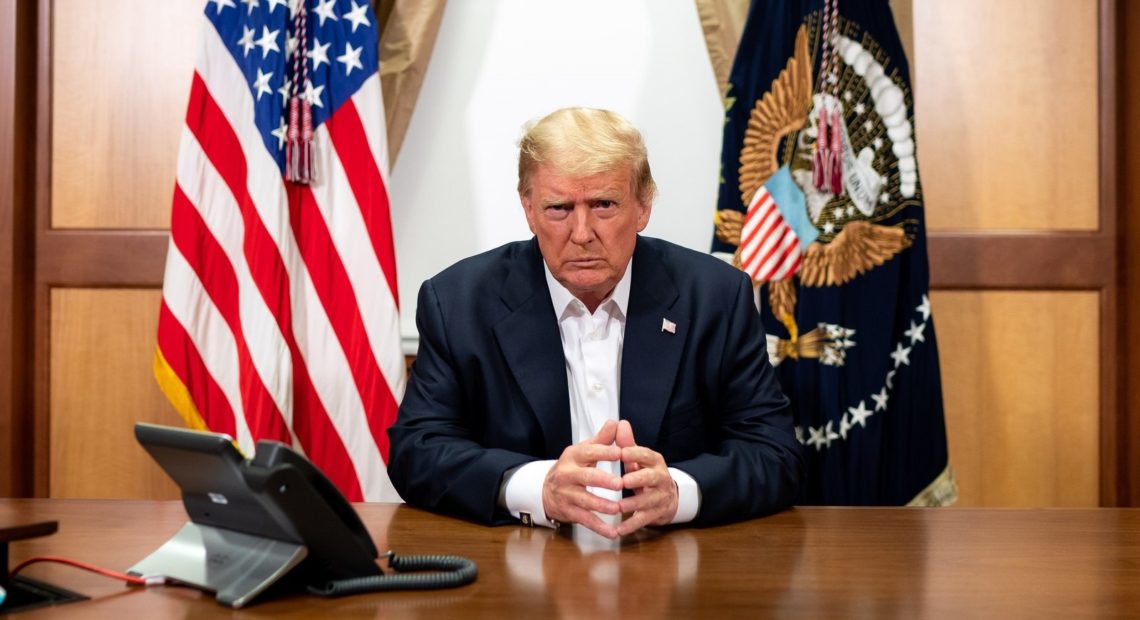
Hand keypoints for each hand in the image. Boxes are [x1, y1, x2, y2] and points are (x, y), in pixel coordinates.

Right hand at [542, 420, 623, 537]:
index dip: (604, 452)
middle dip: (603, 481)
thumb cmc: (572, 467)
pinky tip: (613, 532)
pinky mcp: (569, 511)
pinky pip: (585, 520)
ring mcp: (567, 494)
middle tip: (620, 483)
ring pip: (585, 501)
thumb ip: (602, 439)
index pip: (589, 452)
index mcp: (573, 456)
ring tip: (618, 508)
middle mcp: (568, 475)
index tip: (620, 453)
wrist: (544, 490)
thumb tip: (617, 423)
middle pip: (586, 477)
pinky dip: (599, 527)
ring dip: (602, 506)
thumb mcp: (583, 450)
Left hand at [615, 419, 677, 535]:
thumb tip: (619, 423)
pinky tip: (617, 530)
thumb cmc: (646, 473)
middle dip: (638, 479)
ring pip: (648, 501)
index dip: (634, 453)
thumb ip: (627, 443)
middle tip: (623, 481)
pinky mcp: (657, 513)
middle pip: (651, 477)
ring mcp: (660, 497)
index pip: (646, 454)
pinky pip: (644, 519)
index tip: (620, 452)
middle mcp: (660, 478)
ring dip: (633, 504)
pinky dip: (630, 525)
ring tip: (618, 507)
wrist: (668, 497)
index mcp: (654, 461)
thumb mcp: (638, 458)